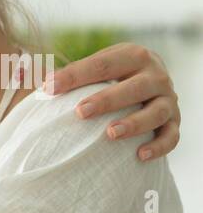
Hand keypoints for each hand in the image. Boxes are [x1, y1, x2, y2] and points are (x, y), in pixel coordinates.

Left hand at [49, 43, 178, 160]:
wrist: (152, 84)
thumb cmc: (111, 78)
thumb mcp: (97, 69)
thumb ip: (72, 76)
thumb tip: (37, 88)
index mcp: (132, 56)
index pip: (103, 64)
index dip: (75, 76)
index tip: (47, 89)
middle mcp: (155, 75)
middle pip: (134, 87)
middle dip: (107, 99)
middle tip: (80, 112)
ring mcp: (168, 99)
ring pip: (157, 111)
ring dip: (135, 123)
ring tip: (109, 134)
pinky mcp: (174, 122)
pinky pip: (172, 136)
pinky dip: (159, 146)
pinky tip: (140, 156)